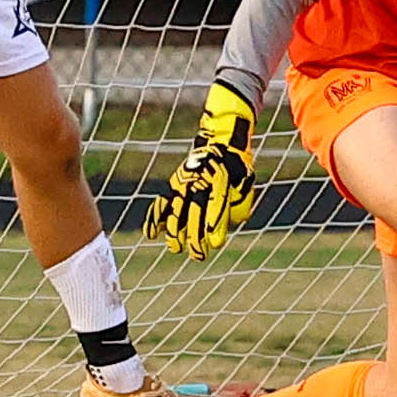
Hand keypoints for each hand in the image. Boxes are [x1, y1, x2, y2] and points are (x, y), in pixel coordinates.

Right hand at [145, 80, 257, 257]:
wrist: (221, 141)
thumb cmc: (237, 167)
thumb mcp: (245, 182)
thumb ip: (239, 202)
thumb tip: (233, 223)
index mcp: (219, 176)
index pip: (216, 203)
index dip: (216, 224)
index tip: (217, 243)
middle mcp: (198, 178)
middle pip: (194, 210)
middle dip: (195, 235)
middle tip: (198, 255)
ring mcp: (184, 181)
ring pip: (176, 207)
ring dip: (174, 230)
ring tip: (175, 248)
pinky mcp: (175, 184)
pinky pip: (162, 202)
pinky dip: (155, 217)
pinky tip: (151, 234)